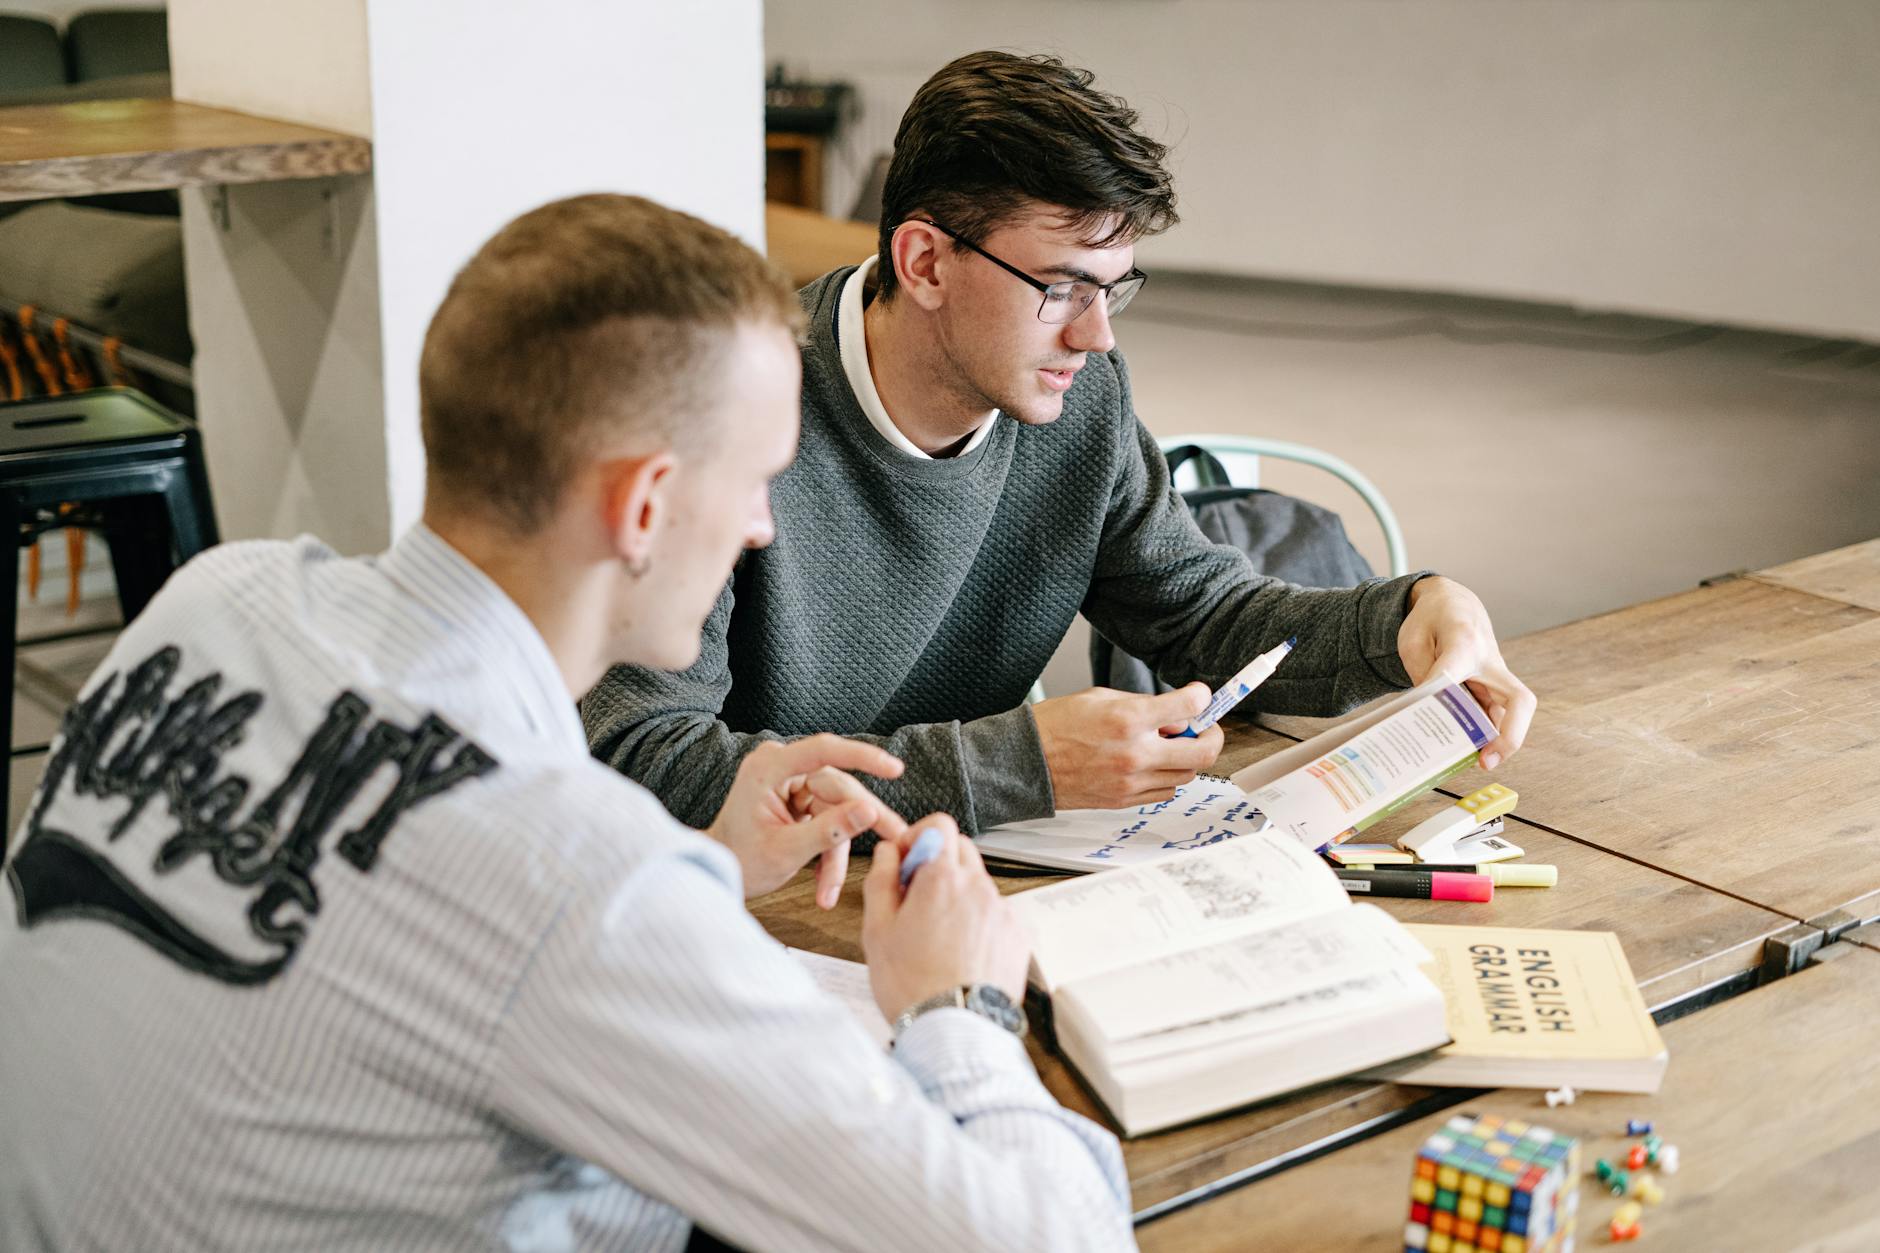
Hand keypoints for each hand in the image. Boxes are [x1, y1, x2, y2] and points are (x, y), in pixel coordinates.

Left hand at [706, 735, 908, 907]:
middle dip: (860, 823)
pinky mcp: (798, 798)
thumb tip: (870, 811)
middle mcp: (781, 766)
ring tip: (828, 892)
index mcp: (769, 768)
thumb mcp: (787, 852)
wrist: (717, 872)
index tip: (894, 769)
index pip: (824, 750)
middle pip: (838, 787)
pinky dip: (828, 851)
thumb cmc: (740, 861)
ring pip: (837, 810)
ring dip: (836, 852)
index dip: (863, 757)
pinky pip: (828, 819)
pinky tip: (822, 883)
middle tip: (897, 838)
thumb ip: (829, 831)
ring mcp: (790, 781)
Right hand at [861, 815, 1030, 1019]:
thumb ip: (881, 881)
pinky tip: (961, 953)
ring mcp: (1004, 912)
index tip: (905, 862)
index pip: (939, 824)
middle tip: (916, 899)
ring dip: (959, 896)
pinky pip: (997, 914)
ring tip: (937, 937)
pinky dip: (979, 923)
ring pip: (979, 885)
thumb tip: (887, 854)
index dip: (918, 837)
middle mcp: (979, 888)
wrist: (955, 1032)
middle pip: (962, 850)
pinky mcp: (1019, 937)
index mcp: (942, 879)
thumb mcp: (877, 931)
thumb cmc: (913, 987)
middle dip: (938, 864)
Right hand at [1031, 684, 1223, 809]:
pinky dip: (1168, 776)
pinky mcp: (1125, 800)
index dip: (1202, 698)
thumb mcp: (1100, 697)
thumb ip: (1142, 704)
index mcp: (1129, 719)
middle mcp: (1136, 753)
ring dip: (1187, 758)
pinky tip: (1154, 764)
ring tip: (1171, 745)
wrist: (1026, 762)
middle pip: (1202, 751)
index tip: (1201, 696)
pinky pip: (1165, 791)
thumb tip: (1174, 715)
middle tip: (1205, 727)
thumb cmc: (1056, 726)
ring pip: (1187, 774)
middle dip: (1212, 735)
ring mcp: (1132, 781)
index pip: (1189, 707)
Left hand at [1398, 576, 1536, 768]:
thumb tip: (1426, 711)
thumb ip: (1419, 673)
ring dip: (1497, 743)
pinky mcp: (1495, 691)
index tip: (1432, 706)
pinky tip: (1464, 752)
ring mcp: (1497, 678)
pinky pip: (1496, 718)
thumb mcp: (1413, 639)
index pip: (1459, 662)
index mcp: (1464, 639)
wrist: (1454, 606)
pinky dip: (1485, 737)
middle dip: (1508, 736)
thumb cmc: (1432, 621)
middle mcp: (1490, 661)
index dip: (1446, 686)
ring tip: (1471, 764)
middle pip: (1518, 700)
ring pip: (1511, 716)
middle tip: (1485, 762)